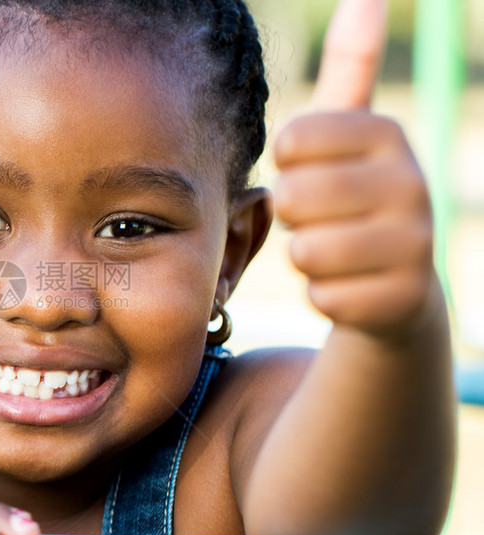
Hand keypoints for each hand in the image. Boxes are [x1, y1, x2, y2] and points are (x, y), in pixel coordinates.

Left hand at [274, 0, 437, 336]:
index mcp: (389, 134)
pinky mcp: (403, 300)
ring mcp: (416, 245)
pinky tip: (350, 287)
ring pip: (306, 251)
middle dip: (294, 215)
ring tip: (336, 251)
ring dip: (306, 257)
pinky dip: (323, 296)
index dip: (287, 167)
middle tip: (322, 219)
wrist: (395, 282)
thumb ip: (351, 65)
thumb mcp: (350, 132)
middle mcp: (414, 183)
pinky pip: (322, 297)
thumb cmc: (351, 197)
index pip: (291, 143)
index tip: (314, 172)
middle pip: (294, 197)